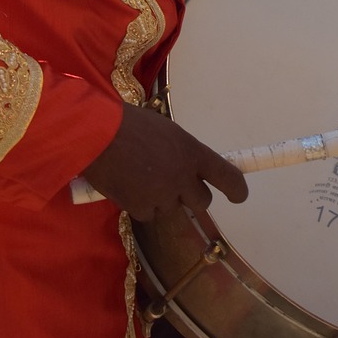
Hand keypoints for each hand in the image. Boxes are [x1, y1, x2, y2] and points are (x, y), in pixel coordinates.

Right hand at [82, 103, 248, 220]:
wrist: (97, 135)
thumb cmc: (129, 124)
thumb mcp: (165, 131)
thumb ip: (180, 152)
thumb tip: (187, 167)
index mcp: (192, 152)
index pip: (227, 176)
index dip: (237, 189)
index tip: (240, 196)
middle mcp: (183, 177)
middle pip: (202, 201)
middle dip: (191, 196)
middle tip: (174, 185)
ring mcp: (164, 196)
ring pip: (172, 207)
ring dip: (161, 198)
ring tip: (139, 176)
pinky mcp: (143, 209)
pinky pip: (149, 213)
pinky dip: (140, 204)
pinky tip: (127, 185)